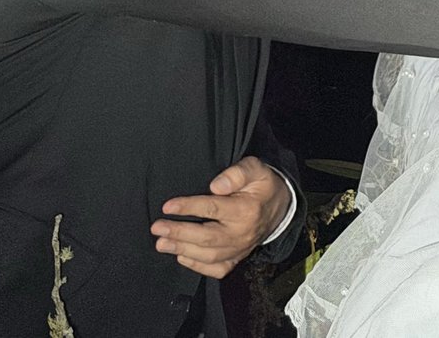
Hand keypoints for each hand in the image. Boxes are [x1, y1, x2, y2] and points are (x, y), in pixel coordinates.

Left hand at [150, 156, 289, 277]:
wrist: (280, 207)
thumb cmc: (263, 186)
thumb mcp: (256, 169)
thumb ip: (237, 173)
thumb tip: (215, 186)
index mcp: (246, 210)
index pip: (212, 209)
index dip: (188, 207)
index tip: (167, 206)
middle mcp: (242, 233)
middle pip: (207, 237)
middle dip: (179, 233)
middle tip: (157, 228)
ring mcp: (240, 249)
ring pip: (208, 255)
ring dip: (182, 250)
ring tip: (161, 243)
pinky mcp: (238, 257)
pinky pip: (217, 269)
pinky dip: (197, 266)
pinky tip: (182, 257)